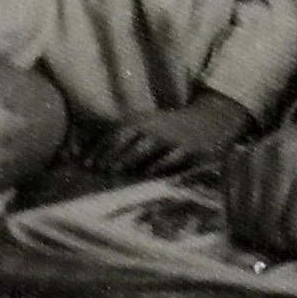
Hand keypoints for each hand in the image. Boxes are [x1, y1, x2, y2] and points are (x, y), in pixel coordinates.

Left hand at [83, 94, 253, 177]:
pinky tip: (147, 175)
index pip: (115, 134)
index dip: (100, 148)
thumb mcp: (147, 126)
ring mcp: (171, 138)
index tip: (86, 164)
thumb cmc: (170, 129)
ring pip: (146, 148)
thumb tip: (91, 157)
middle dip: (111, 155)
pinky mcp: (188, 150)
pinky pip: (171, 159)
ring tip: (115, 172)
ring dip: (129, 160)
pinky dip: (158, 167)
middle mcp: (154, 127)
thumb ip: (124, 139)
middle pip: (127, 140)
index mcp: (142, 121)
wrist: (210, 121)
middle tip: (97, 171)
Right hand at [224, 103, 296, 277]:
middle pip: (269, 229)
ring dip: (262, 234)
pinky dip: (246, 218)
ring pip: (245, 222)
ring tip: (284, 225)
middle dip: (284, 244)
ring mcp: (258, 154)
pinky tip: (267, 212)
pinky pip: (230, 206)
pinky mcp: (242, 156)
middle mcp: (286, 156)